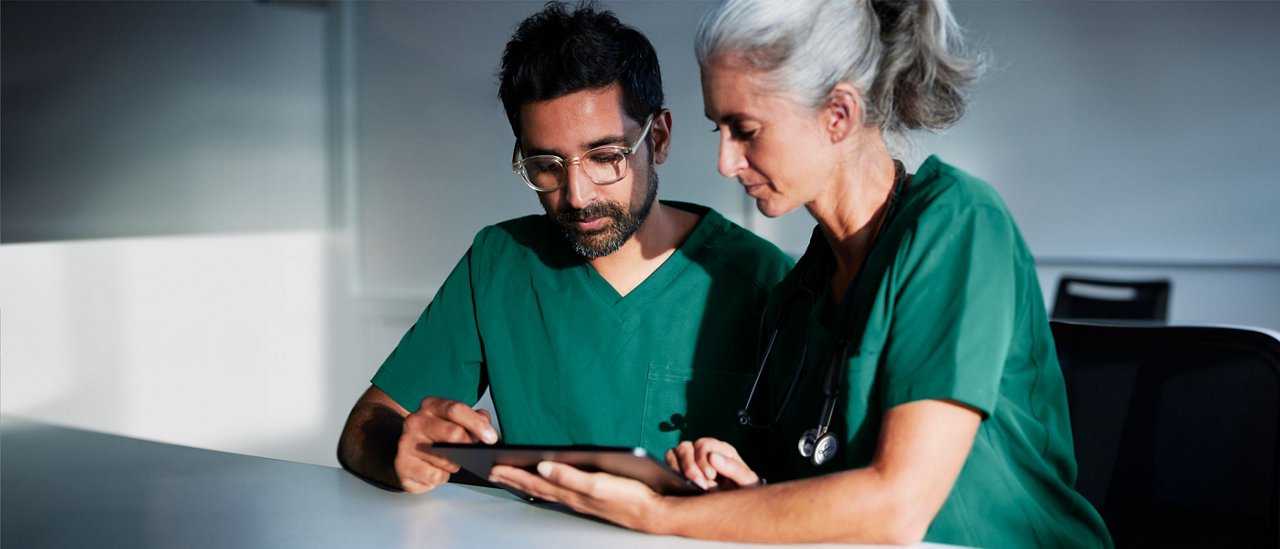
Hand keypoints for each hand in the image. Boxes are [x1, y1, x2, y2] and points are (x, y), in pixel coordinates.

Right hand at [395, 397, 497, 493]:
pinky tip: (439, 472)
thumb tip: (486, 425)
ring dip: (455, 464)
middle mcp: (416, 421)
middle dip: (468, 447)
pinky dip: (443, 477)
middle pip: (453, 434)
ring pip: (445, 458)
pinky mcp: (402, 465)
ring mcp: (406, 443)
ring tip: (452, 462)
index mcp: (431, 405)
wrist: (407, 451)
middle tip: (473, 453)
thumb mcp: (455, 422)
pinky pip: (434, 476)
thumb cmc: (436, 436)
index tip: (491, 438)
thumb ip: (474, 419)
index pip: (456, 410)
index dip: (477, 424)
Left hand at [488, 462, 667, 533]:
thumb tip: (543, 466)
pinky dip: (546, 487)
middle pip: (536, 487)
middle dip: (514, 479)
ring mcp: (581, 500)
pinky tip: (546, 484)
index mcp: (571, 492)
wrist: (654, 512)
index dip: (514, 474)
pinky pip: (559, 493)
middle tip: (494, 472)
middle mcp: (572, 498)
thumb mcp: (597, 484)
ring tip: (512, 477)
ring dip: (527, 483)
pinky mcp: (591, 499)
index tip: (494, 466)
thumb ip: (569, 476)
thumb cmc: (629, 498)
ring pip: (546, 491)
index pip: (535, 481)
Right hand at [664, 438, 759, 490]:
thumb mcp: (747, 481)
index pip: (704, 445)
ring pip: (674, 453)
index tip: (710, 476)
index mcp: (721, 450)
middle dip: (690, 466)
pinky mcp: (679, 470)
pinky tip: (679, 485)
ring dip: (678, 468)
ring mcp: (690, 459)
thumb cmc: (744, 491)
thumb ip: (734, 469)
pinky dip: (670, 471)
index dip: (703, 459)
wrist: (737, 505)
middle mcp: (703, 452)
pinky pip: (668, 463)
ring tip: (687, 485)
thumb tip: (713, 457)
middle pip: (686, 447)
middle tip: (700, 484)